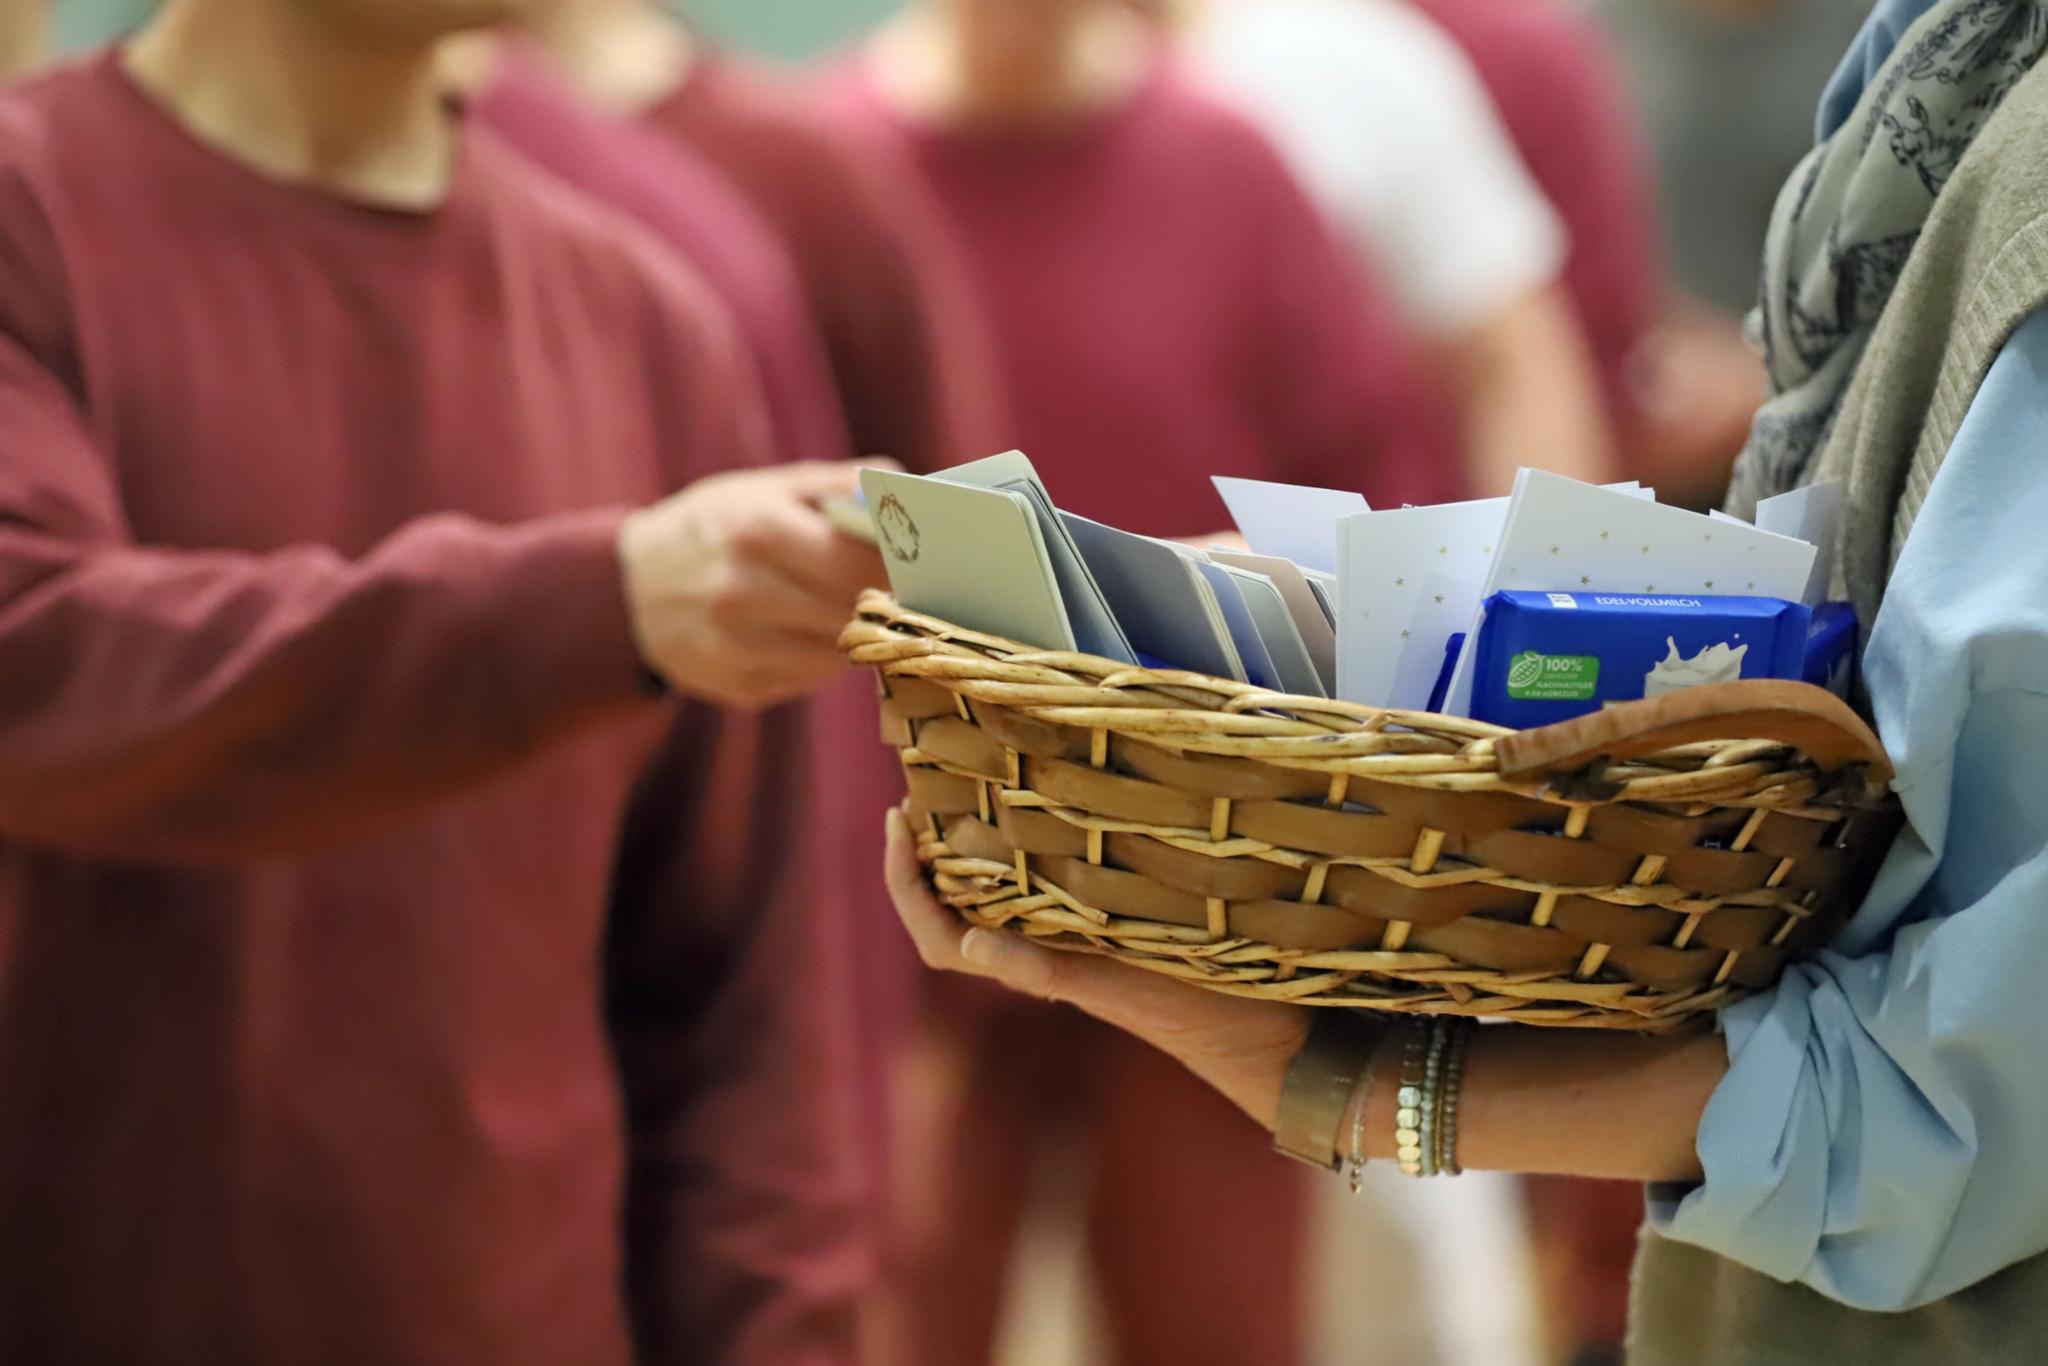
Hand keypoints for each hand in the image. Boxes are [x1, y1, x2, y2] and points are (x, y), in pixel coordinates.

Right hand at [618, 462, 890, 707]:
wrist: (629, 590)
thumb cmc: (712, 527)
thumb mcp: (762, 488)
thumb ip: (835, 483)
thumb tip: (902, 485)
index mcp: (755, 531)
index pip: (858, 563)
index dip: (898, 567)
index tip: (917, 562)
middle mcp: (742, 594)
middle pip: (853, 611)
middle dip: (881, 601)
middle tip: (895, 588)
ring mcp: (736, 648)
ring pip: (838, 653)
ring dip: (853, 633)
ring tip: (845, 608)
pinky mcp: (737, 688)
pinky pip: (810, 680)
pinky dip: (821, 659)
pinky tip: (804, 635)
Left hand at [884, 808, 1309, 1127]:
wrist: (1285, 1039)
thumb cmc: (1202, 1015)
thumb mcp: (1116, 985)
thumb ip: (1044, 969)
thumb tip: (961, 946)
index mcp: (1040, 967)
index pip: (935, 933)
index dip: (904, 883)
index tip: (897, 818)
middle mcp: (1056, 951)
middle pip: (962, 901)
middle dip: (934, 844)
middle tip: (928, 777)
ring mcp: (1091, 939)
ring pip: (1009, 890)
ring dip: (983, 841)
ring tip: (974, 778)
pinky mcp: (1133, 926)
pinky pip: (1065, 883)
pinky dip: (1044, 846)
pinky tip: (1058, 802)